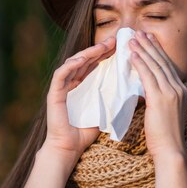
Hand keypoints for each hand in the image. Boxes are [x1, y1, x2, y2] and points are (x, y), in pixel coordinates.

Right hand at [43, 36, 115, 169]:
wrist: (69, 148)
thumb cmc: (85, 133)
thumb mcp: (104, 111)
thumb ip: (113, 99)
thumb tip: (133, 91)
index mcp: (82, 86)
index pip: (95, 65)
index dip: (107, 54)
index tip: (121, 46)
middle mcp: (71, 83)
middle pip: (85, 60)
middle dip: (100, 49)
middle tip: (114, 39)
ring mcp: (61, 87)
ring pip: (74, 63)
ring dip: (88, 53)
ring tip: (102, 46)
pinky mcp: (54, 93)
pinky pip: (61, 74)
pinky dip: (71, 65)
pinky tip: (82, 58)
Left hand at [128, 30, 186, 160]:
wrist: (171, 150)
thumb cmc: (165, 136)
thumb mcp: (165, 113)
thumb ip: (158, 99)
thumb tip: (146, 90)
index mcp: (181, 91)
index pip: (167, 66)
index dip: (157, 51)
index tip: (149, 40)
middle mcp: (178, 88)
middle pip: (162, 61)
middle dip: (150, 45)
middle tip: (139, 32)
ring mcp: (171, 92)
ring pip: (155, 65)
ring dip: (143, 50)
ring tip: (133, 39)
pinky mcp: (161, 98)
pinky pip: (148, 76)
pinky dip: (141, 63)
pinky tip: (133, 54)